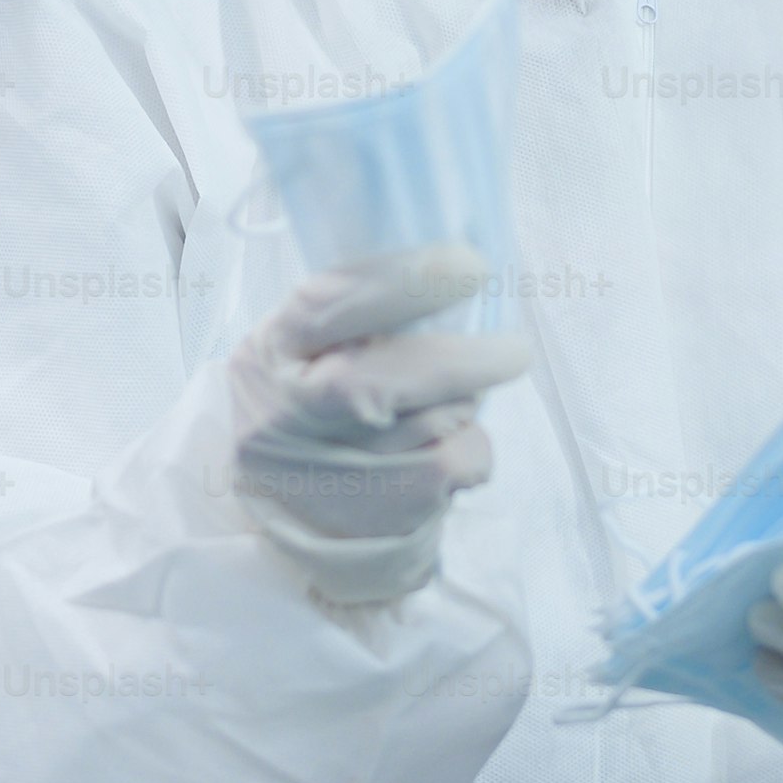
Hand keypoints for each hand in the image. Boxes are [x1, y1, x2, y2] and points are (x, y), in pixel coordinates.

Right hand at [226, 244, 532, 606]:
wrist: (301, 516)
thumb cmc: (316, 407)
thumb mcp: (300, 348)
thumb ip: (350, 311)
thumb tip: (451, 268)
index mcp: (269, 353)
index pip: (324, 308)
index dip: (398, 285)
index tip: (467, 265)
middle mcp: (285, 415)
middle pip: (380, 382)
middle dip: (459, 361)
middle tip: (514, 351)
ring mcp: (329, 472)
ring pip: (435, 423)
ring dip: (463, 404)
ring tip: (449, 403)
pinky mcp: (378, 510)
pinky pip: (459, 463)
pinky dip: (471, 449)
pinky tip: (445, 450)